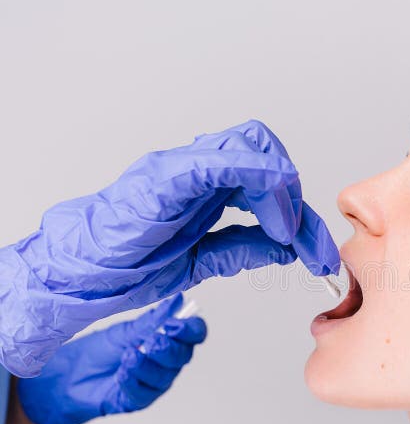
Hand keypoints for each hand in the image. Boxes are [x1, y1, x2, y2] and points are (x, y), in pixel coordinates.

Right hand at [0, 120, 338, 376]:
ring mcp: (181, 168)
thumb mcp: (204, 260)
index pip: (267, 173)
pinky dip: (259, 179)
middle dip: (294, 193)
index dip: (299, 208)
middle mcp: (197, 168)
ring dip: (282, 187)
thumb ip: (244, 248)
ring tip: (287, 230)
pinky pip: (221, 162)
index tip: (315, 250)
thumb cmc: (128, 264)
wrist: (80, 279)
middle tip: (303, 236)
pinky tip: (275, 217)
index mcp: (207, 184)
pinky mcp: (165, 178)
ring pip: (250, 144)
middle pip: (265, 149)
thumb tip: (288, 247)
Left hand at [16, 294, 205, 423]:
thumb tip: (178, 301)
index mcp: (169, 338)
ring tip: (127, 356)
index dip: (190, 329)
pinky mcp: (140, 400)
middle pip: (183, 355)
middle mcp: (167, 361)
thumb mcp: (127, 331)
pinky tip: (120, 373)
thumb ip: (154, 320)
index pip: (194, 333)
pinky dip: (133, 380)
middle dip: (167, 348)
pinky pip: (145, 392)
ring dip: (146, 365)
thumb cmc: (99, 351)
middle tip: (148, 342)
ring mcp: (155, 382)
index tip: (172, 325)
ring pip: (165, 376)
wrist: (69, 375)